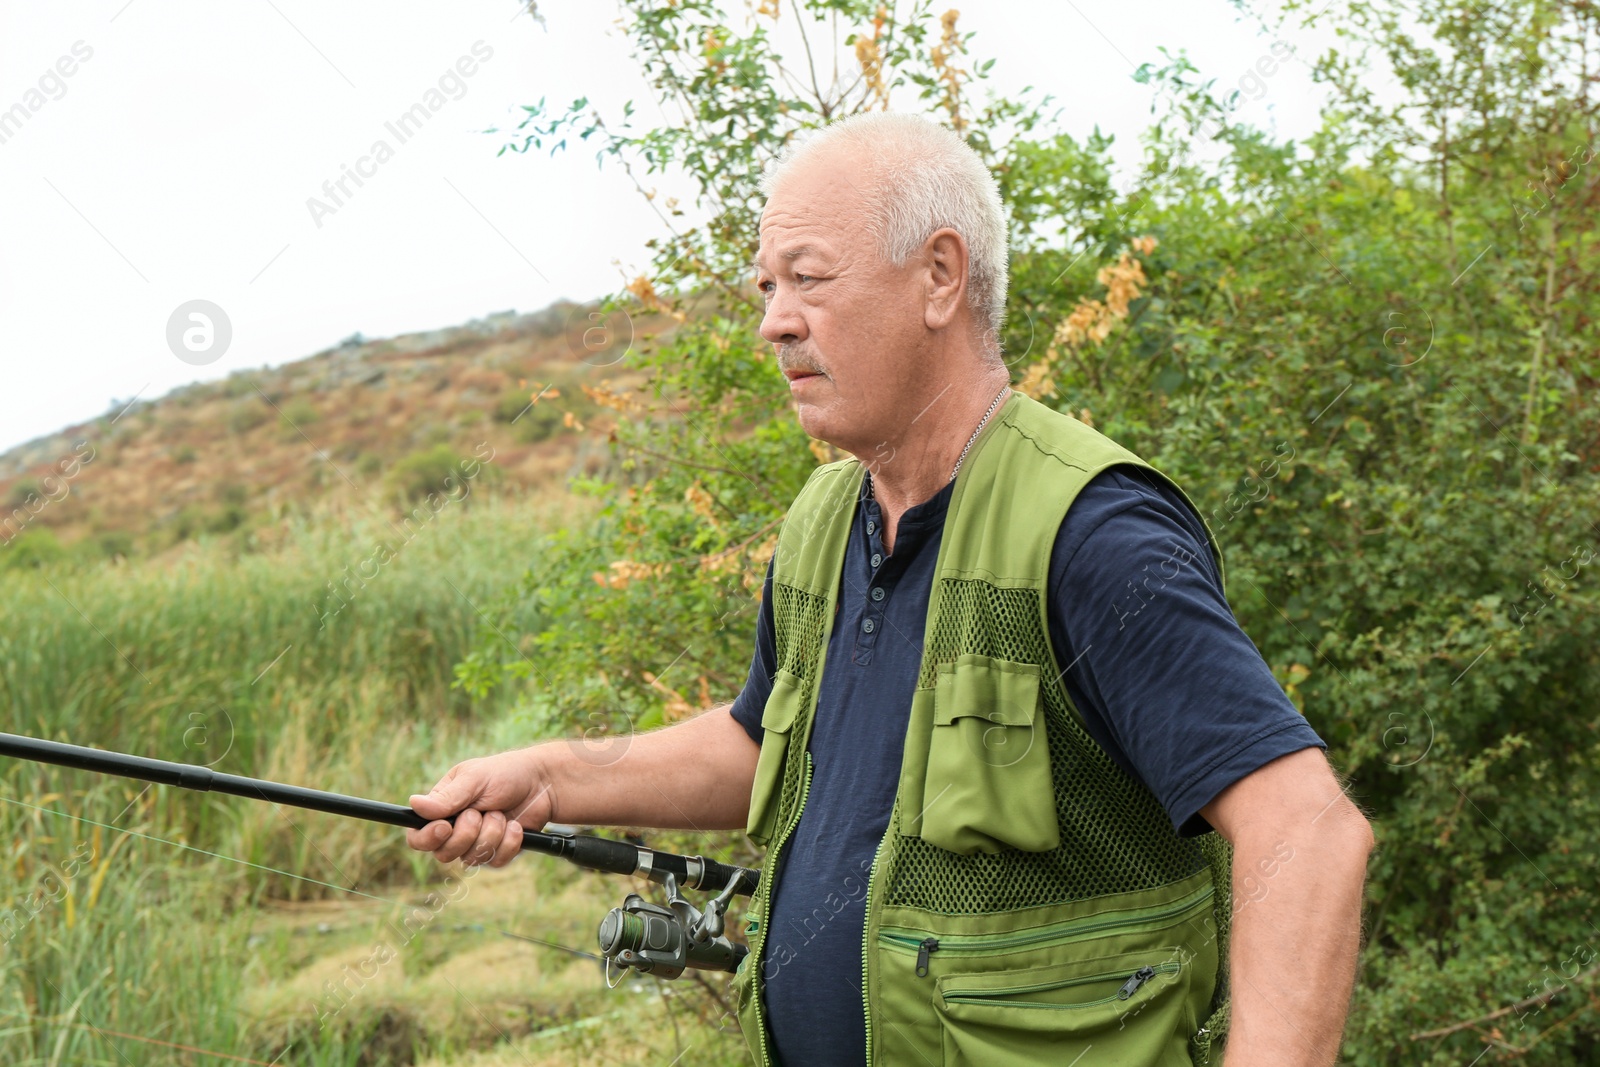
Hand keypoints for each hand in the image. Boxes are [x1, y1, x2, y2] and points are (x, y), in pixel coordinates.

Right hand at [405, 748, 553, 867]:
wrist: (543, 784)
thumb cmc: (505, 773)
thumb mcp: (475, 779)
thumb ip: (447, 797)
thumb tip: (414, 803)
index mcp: (441, 809)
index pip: (418, 836)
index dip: (427, 838)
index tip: (444, 828)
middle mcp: (455, 830)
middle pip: (443, 853)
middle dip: (467, 834)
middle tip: (481, 812)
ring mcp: (476, 843)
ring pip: (471, 859)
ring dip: (491, 834)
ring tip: (501, 813)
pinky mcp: (497, 852)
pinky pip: (495, 862)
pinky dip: (509, 843)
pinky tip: (516, 826)